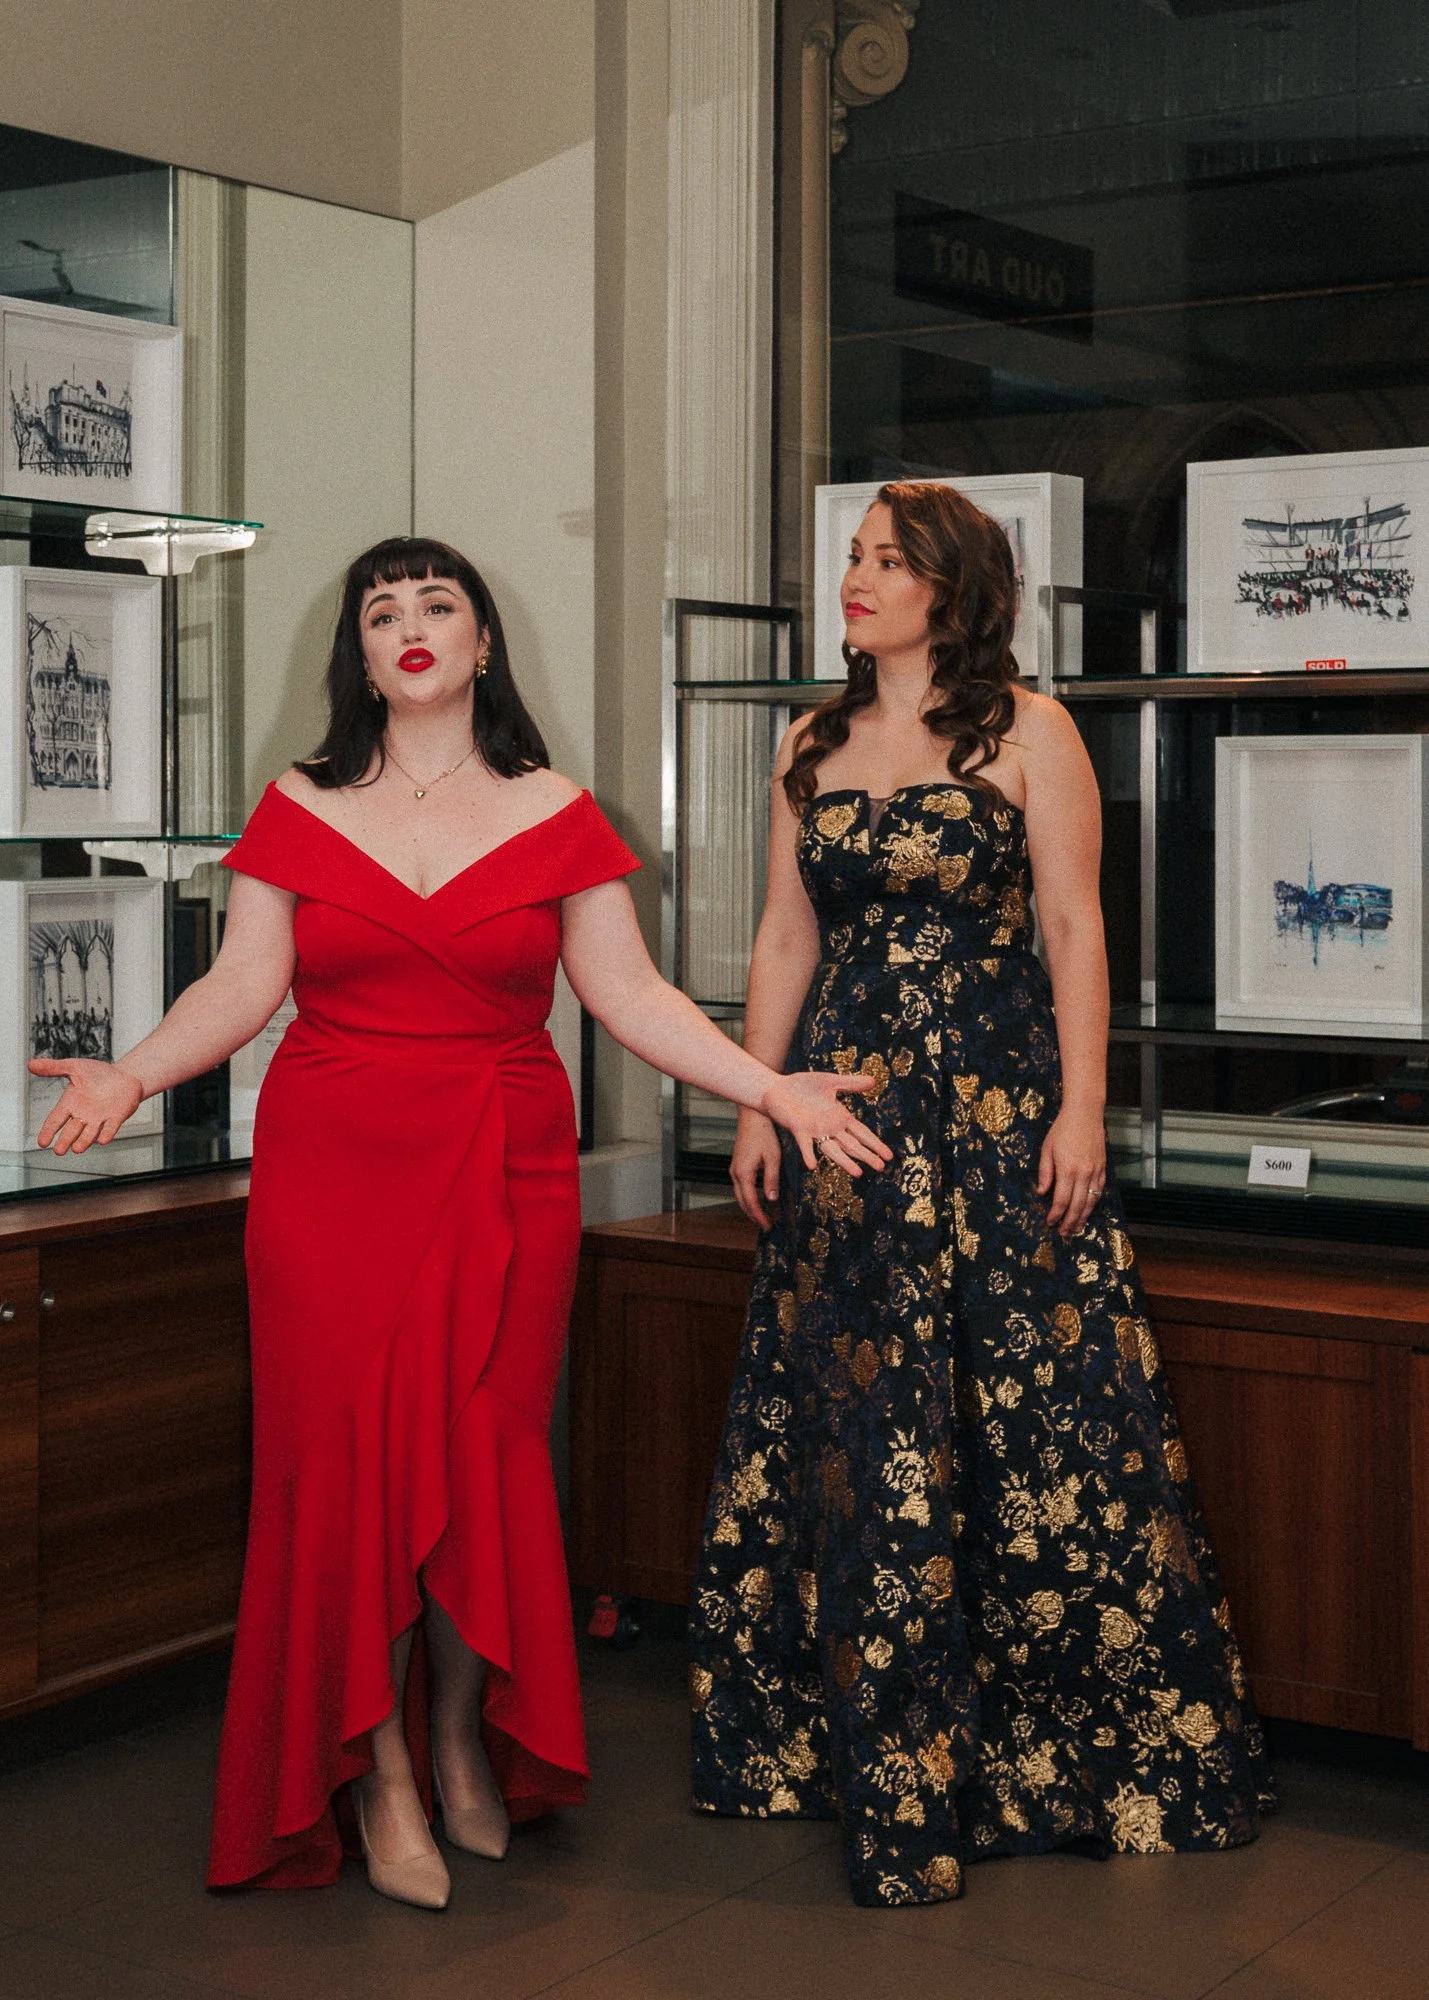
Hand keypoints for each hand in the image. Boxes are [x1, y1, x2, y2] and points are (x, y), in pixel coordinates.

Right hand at [26, 1058, 143, 1154]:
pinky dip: (106, 1134)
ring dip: (84, 1141)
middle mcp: (84, 1115)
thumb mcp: (74, 1067)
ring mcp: (100, 1118)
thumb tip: (30, 1064)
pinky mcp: (117, 1117)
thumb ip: (54, 1068)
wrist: (125, 1075)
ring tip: (77, 1149)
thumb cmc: (98, 1073)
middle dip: (65, 1140)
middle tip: (59, 1151)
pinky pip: (110, 1128)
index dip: (49, 1130)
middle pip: (72, 1131)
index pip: (56, 1119)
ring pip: (90, 1133)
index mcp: (71, 1103)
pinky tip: (102, 1140)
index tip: (42, 1143)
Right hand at [730, 1107, 782, 1228]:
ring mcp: (734, 1168)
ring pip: (740, 1194)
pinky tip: (757, 1198)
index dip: (759, 1216)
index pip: (750, 1202)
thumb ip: (771, 1179)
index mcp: (743, 1173)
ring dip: (750, 1207)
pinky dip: (748, 1196)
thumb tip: (771, 1199)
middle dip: (753, 1215)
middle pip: (742, 1201)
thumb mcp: (773, 1157)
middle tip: (766, 1226)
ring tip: (763, 1216)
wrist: (752, 1115)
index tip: (769, 1227)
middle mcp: (735, 1173)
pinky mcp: (737, 1164)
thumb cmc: (764, 1133)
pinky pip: (741, 1186)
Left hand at [760, 1071, 892, 1180]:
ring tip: (858, 1173)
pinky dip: (808, 1154)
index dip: (875, 1144)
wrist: (777, 1088)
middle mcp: (830, 1128)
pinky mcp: (798, 1129)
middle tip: (881, 1167)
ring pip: (833, 1149)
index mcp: (839, 1117)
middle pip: (852, 1144)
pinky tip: (812, 1165)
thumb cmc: (803, 1085)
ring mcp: (815, 1131)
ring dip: (845, 1161)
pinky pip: (804, 1144)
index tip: (889, 1156)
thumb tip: (874, 1081)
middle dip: (866, 1155)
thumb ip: (851, 1083)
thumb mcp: (831, 1081)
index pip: (862, 1133)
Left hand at [1035, 1104, 1106, 1237]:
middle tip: (1063, 1233)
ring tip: (1076, 1228)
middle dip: (1069, 1222)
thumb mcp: (1047, 1149)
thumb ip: (1045, 1172)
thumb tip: (1042, 1192)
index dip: (1056, 1214)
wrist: (1085, 1114)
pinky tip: (1087, 1211)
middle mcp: (1084, 1173)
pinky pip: (1099, 1191)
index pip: (1062, 1200)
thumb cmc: (1062, 1130)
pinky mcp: (1103, 1168)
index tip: (1050, 1222)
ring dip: (1083, 1217)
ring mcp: (1096, 1171)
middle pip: (1078, 1205)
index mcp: (1067, 1169)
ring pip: (1091, 1201)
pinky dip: (1093, 1204)